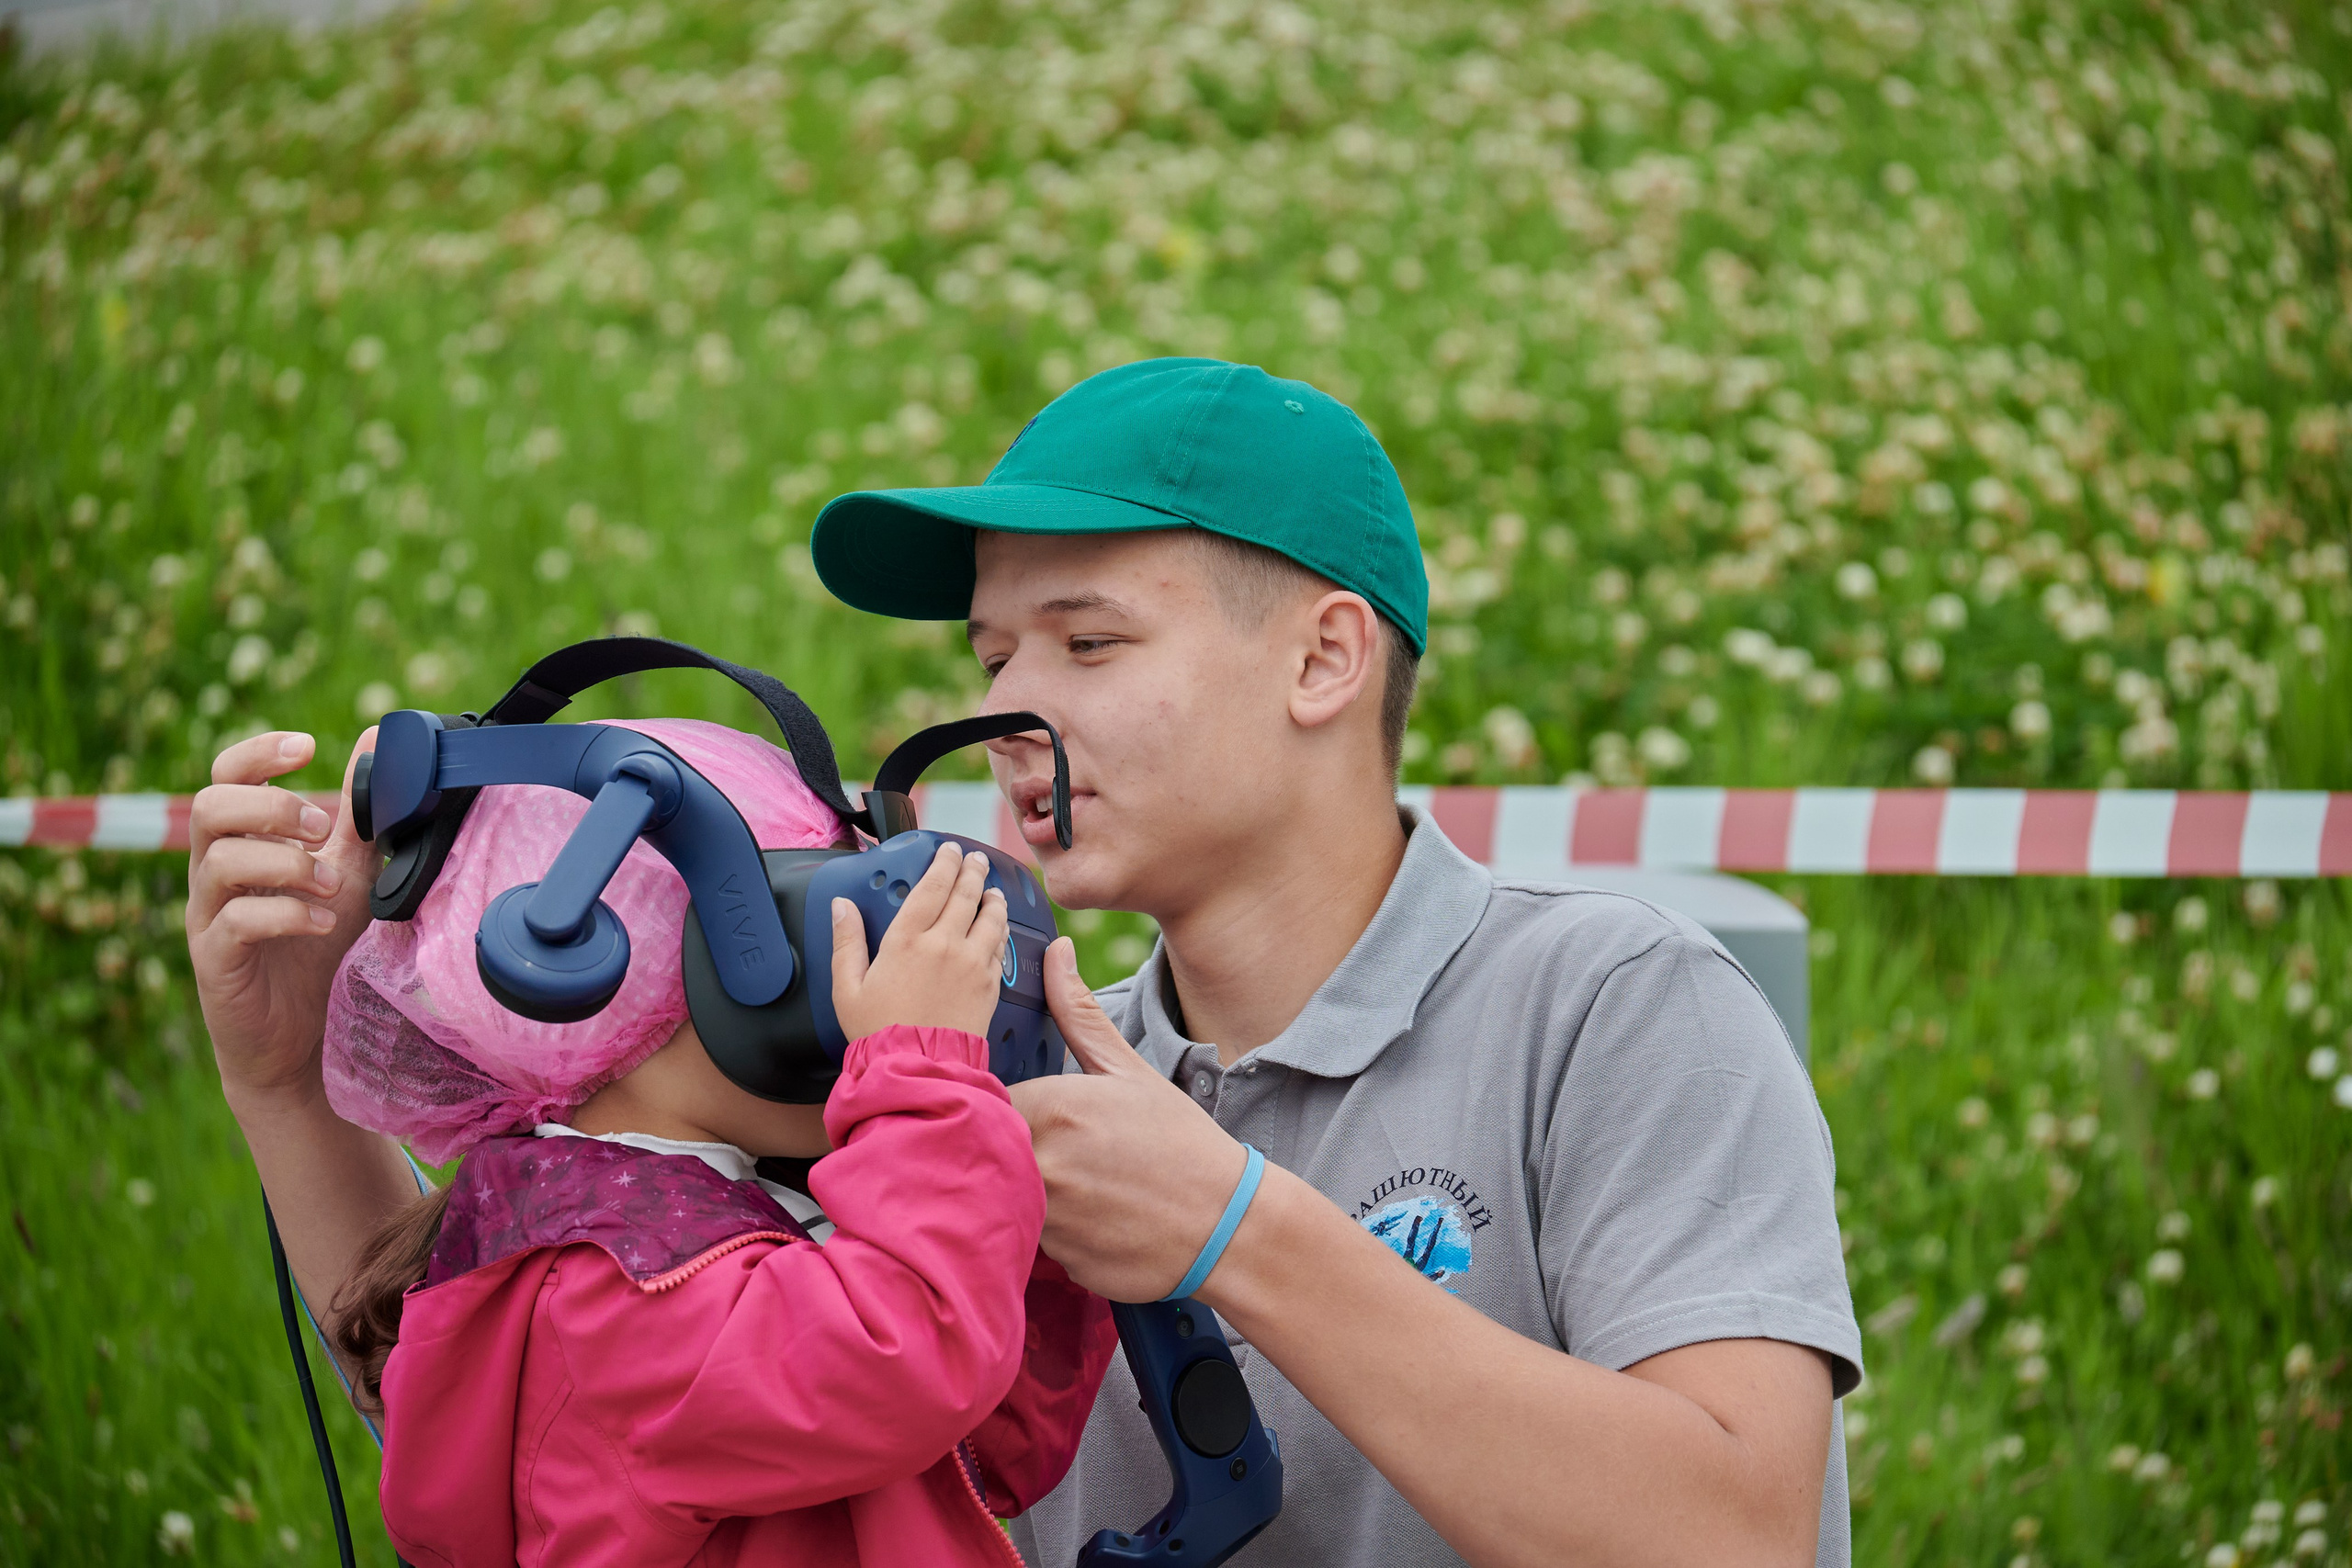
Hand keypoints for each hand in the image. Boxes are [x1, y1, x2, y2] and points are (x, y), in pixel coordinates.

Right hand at [187, 730, 381, 1110]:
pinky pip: (232, 922)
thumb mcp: (348, 870)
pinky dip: (284, 914)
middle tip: (323, 831)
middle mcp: (214, 872)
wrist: (300, 1033)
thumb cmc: (318, 944)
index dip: (259, 753)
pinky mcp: (214, 960)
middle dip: (272, 808)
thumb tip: (376, 739)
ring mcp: (207, 915)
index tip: (308, 747)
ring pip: (218, 861)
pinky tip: (322, 923)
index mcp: (243, 841)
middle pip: (209, 807)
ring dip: (285, 862)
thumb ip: (356, 814)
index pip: (226, 776)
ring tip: (329, 885)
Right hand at [829, 843, 1009, 1041]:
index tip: (949, 850)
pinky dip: (1002, 930)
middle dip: (972, 870)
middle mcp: (944, 944)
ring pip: (991, 917)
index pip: (933, 886)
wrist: (917, 1068)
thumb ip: (846, 942)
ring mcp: (972, 963)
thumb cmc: (878, 1033)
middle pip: (966, 894)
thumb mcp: (847, 988)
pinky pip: (1001, 947)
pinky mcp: (989, 984)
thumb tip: (842, 908)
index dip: (944, 863)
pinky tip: (999, 926)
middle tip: (974, 859)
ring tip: (992, 889)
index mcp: (906, 939)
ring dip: (992, 897)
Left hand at [1007, 938, 1252, 1302]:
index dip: (994, 1104)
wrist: (1226, 1225)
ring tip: (1079, 1185)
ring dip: (1025, 1190)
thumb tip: (1057, 952)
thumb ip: (1079, 1014)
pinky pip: (1029, 1239)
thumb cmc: (1178, 1143)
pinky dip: (1048, 1229)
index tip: (1018, 1110)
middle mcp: (1036, 1164)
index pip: (982, 1100)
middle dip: (1004, 1148)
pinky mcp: (1053, 1262)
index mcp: (1048, 1108)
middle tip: (1056, 1151)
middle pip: (986, 1149)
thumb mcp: (1129, 1070)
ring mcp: (1043, 1219)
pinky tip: (1088, 1219)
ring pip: (1004, 1196)